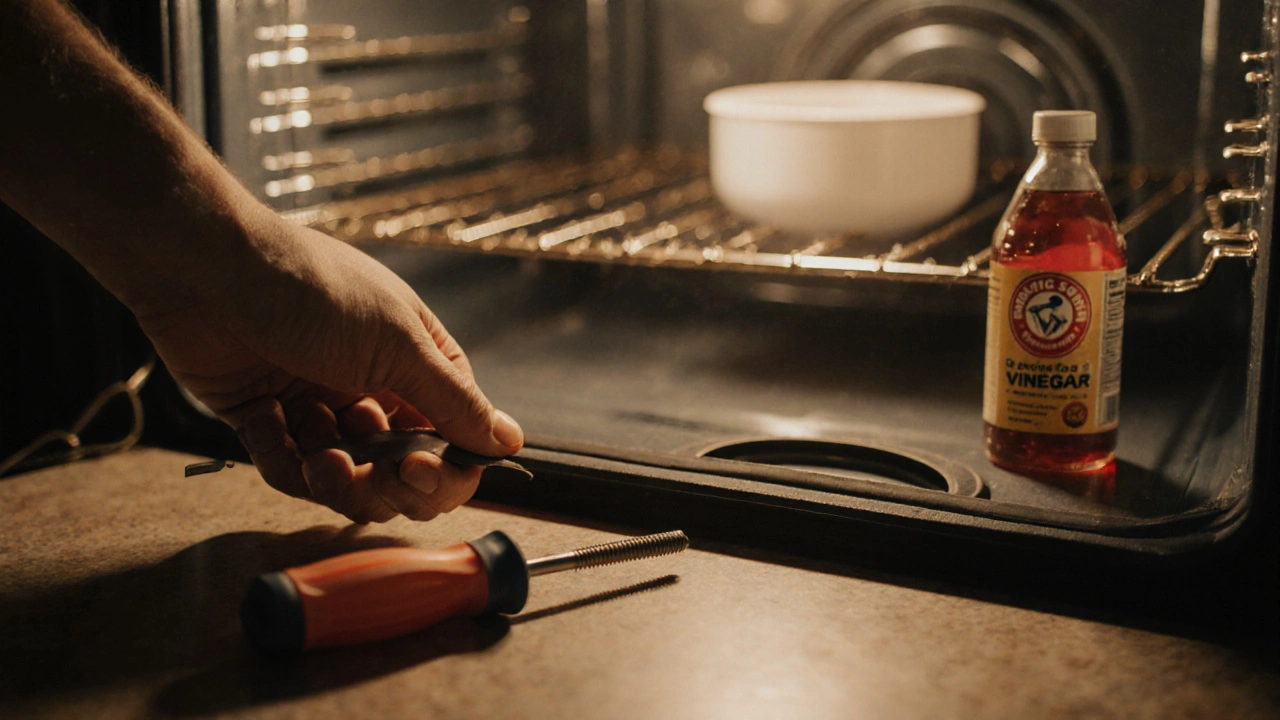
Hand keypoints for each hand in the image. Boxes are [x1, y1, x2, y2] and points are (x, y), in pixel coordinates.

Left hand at [135, 213, 522, 522]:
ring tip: (319, 456)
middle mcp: (370, 384)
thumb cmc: (308, 287)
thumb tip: (508, 441)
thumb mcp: (397, 343)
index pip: (451, 437)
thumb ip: (453, 401)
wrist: (205, 266)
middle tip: (370, 473)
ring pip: (343, 476)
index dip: (442, 468)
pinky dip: (283, 459)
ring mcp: (316, 402)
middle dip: (385, 482)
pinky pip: (285, 464)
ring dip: (334, 477)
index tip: (420, 471)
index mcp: (414, 361)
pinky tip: (274, 429)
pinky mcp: (264, 416)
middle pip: (397, 468)